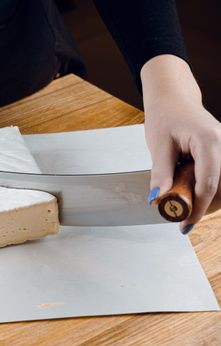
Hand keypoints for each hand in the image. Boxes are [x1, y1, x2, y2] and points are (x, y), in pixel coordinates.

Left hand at [142, 55, 220, 232]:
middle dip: (203, 207)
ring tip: (183, 204)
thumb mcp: (158, 145)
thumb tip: (158, 199)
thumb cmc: (166, 115)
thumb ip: (161, 173)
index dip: (197, 208)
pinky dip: (209, 190)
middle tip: (182, 218)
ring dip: (207, 200)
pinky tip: (191, 194)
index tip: (184, 224)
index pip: (208, 183)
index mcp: (209, 141)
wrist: (174, 98)